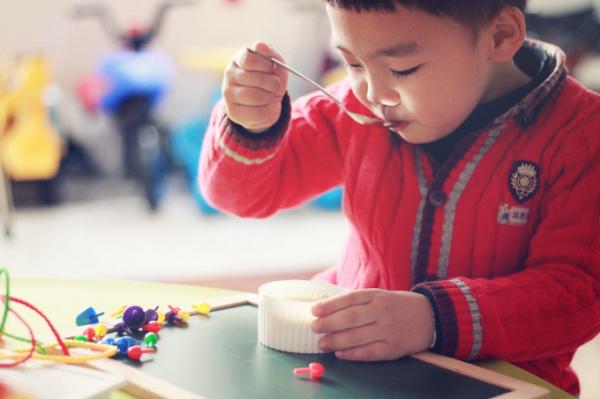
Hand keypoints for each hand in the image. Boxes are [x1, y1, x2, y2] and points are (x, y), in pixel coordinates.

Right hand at [222, 42, 288, 132]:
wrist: (264, 103)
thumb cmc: (269, 80)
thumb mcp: (274, 65)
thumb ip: (270, 54)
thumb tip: (260, 45)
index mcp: (239, 59)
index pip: (250, 58)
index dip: (267, 65)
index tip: (271, 69)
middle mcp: (230, 75)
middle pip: (257, 79)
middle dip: (273, 84)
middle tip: (275, 86)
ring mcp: (229, 94)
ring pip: (257, 97)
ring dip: (270, 98)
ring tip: (270, 96)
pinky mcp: (233, 112)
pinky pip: (257, 113)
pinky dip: (268, 111)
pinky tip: (267, 107)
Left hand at [311, 289, 433, 360]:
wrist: (430, 317)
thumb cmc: (397, 305)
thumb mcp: (380, 296)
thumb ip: (358, 301)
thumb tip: (328, 309)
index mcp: (377, 296)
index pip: (349, 299)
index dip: (329, 305)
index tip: (314, 311)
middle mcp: (382, 311)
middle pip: (350, 318)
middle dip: (328, 323)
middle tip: (314, 328)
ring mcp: (388, 330)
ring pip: (356, 337)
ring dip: (335, 341)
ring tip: (322, 343)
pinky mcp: (394, 348)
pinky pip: (369, 352)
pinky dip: (352, 354)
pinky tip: (340, 353)